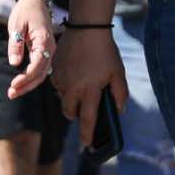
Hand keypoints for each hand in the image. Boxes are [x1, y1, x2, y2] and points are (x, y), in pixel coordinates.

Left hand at [5, 0, 57, 97]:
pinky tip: (22, 82)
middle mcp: (50, 47)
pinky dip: (32, 77)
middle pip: (41, 73)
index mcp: (43, 40)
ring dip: (29, 84)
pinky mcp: (45, 51)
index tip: (14, 84)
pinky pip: (41, 68)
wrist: (35, 1)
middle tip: (11, 94)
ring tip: (14, 92)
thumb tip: (14, 63)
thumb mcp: (16, 25)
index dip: (26, 77)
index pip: (37, 65)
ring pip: (42, 73)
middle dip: (27, 85)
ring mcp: (49, 50)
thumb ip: (16, 44)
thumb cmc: (25, 11)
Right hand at [53, 26, 128, 149]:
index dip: (87, 135)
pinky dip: (66, 87)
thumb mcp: (118, 73)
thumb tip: (118, 111)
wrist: (87, 29)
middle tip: (86, 110)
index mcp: (90, 91)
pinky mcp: (53, 72)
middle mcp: (72, 89)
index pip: (88, 120)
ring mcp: (61, 81)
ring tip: (83, 86)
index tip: (88, 145)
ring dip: (71, 100)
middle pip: (70, 113)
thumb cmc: (106, 52)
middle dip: (77, 116)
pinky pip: (58, 87)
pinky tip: (76, 75)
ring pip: (63, 100)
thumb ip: (120, 95)